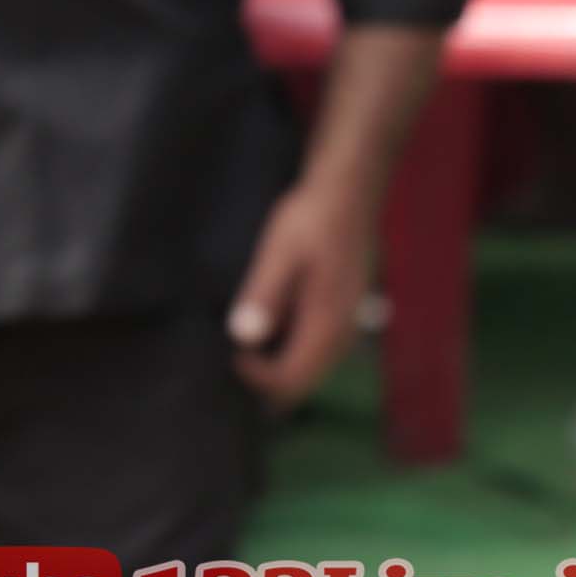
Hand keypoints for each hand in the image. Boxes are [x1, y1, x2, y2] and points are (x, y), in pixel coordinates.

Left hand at [226, 173, 384, 406]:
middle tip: (226, 359)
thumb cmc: (312, 218)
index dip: (255, 378)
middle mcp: (343, 332)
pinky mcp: (341, 315)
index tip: (228, 353)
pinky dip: (287, 353)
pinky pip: (314, 351)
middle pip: (301, 383)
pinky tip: (260, 334)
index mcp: (328, 322)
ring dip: (275, 370)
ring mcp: (346, 325)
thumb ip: (265, 294)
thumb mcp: (280, 252)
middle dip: (264, 382)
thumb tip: (245, 336)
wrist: (348, 193)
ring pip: (309, 370)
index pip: (291, 379)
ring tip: (238, 349)